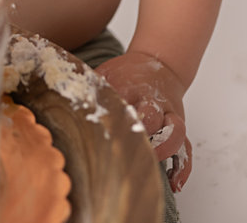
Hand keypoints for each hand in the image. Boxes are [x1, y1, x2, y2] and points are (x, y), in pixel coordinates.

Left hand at [96, 52, 192, 191]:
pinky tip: (175, 182)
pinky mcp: (178, 129)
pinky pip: (186, 149)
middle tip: (130, 147)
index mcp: (133, 88)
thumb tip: (60, 96)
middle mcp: (155, 102)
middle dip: (144, 131)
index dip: (120, 115)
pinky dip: (183, 167)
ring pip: (176, 132)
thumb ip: (90, 88)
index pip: (127, 100)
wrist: (158, 64)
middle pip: (153, 115)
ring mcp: (170, 116)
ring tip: (153, 163)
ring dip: (166, 148)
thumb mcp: (107, 73)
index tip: (109, 126)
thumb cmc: (127, 73)